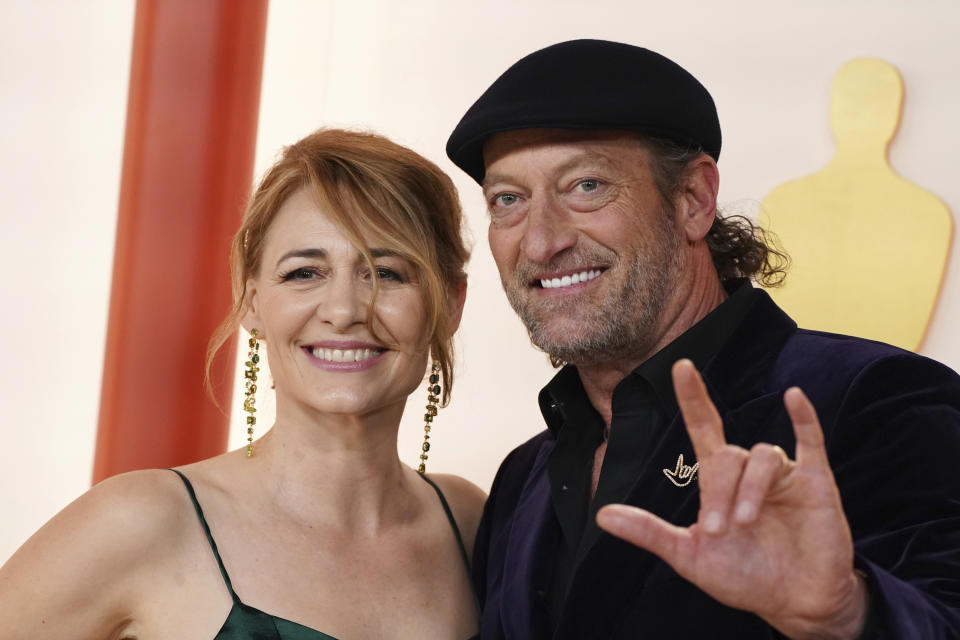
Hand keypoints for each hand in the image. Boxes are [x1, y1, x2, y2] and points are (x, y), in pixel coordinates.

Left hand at [596, 360, 867, 638]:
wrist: (794, 604)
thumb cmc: (743, 577)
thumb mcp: (689, 556)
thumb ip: (649, 532)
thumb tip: (601, 515)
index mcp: (719, 482)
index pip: (704, 427)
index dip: (693, 397)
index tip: (681, 366)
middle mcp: (749, 472)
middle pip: (728, 456)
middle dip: (720, 492)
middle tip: (719, 530)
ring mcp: (783, 475)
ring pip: (761, 456)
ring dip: (749, 488)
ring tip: (745, 522)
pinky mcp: (816, 484)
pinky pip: (810, 441)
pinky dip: (803, 419)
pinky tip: (793, 398)